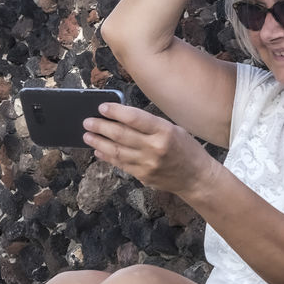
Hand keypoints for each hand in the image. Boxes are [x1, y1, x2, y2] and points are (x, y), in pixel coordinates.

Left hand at [83, 103, 220, 198]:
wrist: (195, 177)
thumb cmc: (187, 149)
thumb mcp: (175, 130)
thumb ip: (151, 125)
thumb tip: (123, 118)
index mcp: (165, 131)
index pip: (135, 118)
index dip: (116, 111)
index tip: (102, 107)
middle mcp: (155, 147)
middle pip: (121, 134)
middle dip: (101, 126)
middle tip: (88, 121)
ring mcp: (147, 164)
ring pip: (116, 151)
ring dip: (99, 142)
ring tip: (87, 135)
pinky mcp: (142, 175)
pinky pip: (120, 164)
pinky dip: (107, 156)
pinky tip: (99, 150)